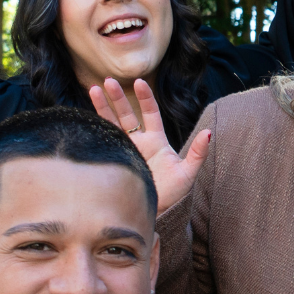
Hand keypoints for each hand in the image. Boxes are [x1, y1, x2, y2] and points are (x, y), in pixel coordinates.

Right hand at [89, 78, 208, 215]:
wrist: (156, 213)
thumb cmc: (174, 194)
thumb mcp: (188, 173)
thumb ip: (197, 152)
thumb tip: (209, 133)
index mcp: (156, 141)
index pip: (150, 113)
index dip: (145, 97)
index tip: (139, 82)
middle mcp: (138, 143)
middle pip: (126, 114)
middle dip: (117, 97)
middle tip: (108, 80)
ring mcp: (124, 151)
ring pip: (111, 124)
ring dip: (102, 107)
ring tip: (92, 89)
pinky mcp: (114, 161)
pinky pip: (103, 141)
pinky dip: (94, 128)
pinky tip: (85, 117)